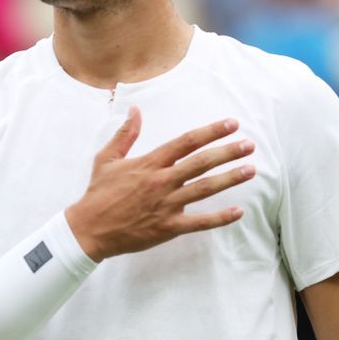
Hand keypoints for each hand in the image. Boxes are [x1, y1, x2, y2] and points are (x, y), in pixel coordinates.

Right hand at [65, 107, 255, 260]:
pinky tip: (239, 211)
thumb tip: (134, 110)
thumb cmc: (98, 193)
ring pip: (204, 188)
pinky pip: (199, 222)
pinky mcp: (168, 227)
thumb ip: (125, 134)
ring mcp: (166, 205)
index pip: (186, 142)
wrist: (88, 229)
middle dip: (227, 152)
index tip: (232, 124)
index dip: (211, 131)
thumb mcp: (107, 158)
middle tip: (250, 145)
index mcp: (150, 163)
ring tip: (250, 170)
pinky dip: (220, 218)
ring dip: (229, 179)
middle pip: (201, 162)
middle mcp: (161, 181)